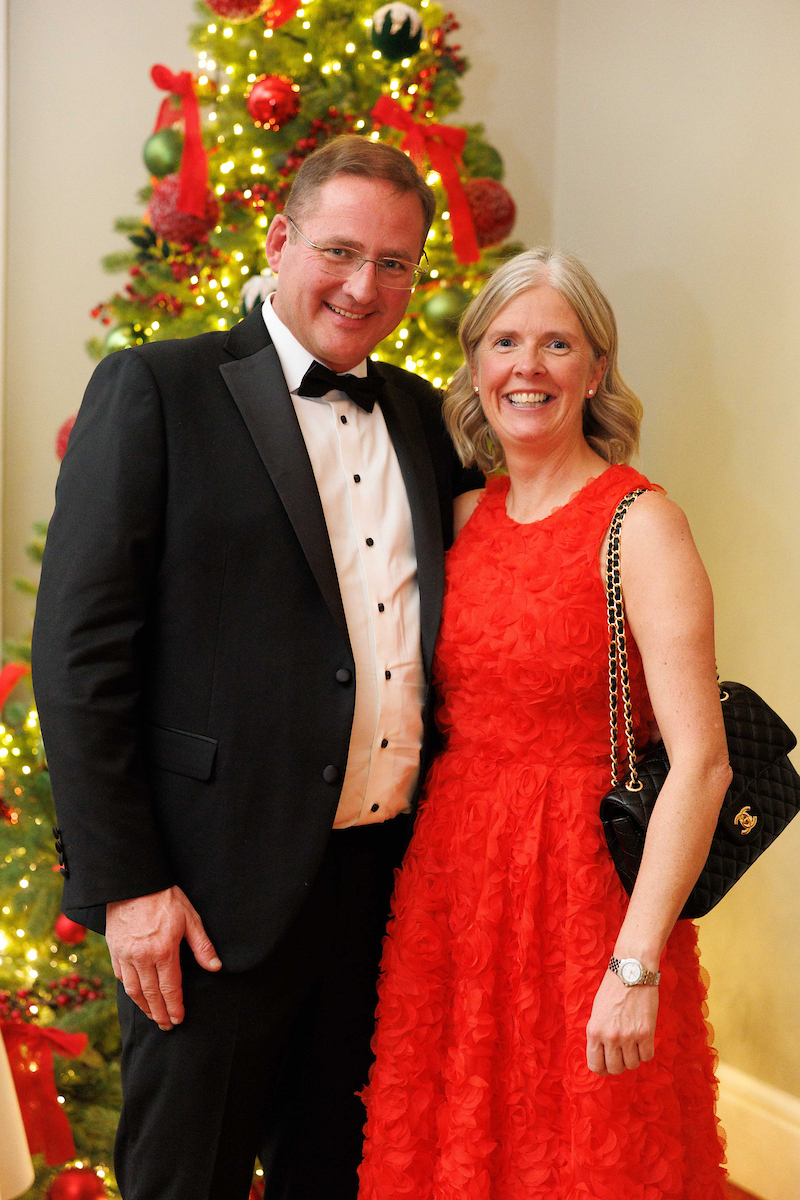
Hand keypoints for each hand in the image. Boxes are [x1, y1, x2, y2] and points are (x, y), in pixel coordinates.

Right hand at [106, 886, 220, 1030]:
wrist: (133, 883)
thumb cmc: (165, 898)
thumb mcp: (190, 918)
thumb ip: (202, 945)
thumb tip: (215, 967)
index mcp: (164, 951)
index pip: (170, 988)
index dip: (175, 1006)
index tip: (179, 1019)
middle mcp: (142, 957)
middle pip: (151, 994)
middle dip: (160, 1013)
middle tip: (166, 1026)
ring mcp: (126, 955)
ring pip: (133, 990)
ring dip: (143, 1006)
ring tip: (152, 1016)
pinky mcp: (114, 949)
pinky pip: (121, 976)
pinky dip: (129, 990)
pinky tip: (136, 995)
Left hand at [586, 970, 657, 1074]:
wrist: (631, 971)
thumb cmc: (612, 989)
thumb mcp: (597, 1012)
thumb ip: (598, 1034)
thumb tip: (602, 1056)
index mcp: (594, 1031)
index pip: (595, 1065)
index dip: (602, 1068)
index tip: (607, 1064)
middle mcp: (610, 1036)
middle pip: (615, 1069)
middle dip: (619, 1064)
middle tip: (622, 1053)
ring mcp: (628, 1036)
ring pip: (632, 1065)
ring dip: (633, 1057)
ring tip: (632, 1042)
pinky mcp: (646, 1033)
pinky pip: (647, 1057)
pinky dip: (645, 1051)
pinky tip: (643, 1040)